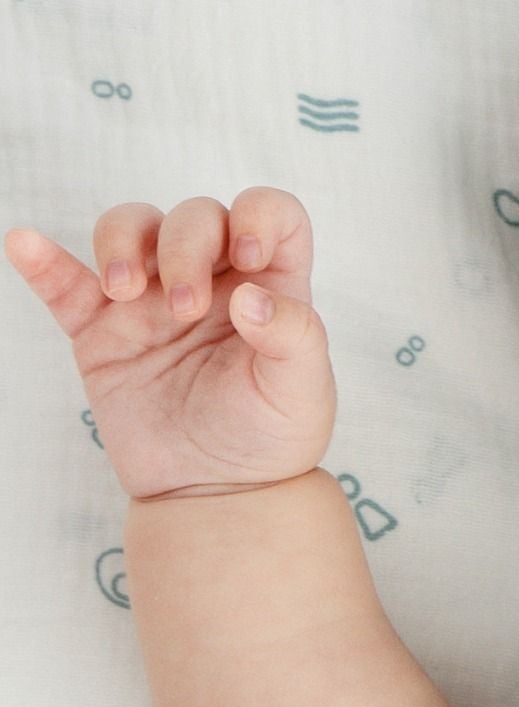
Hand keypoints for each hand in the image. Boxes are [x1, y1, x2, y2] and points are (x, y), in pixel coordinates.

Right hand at [4, 186, 336, 501]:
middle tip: (185, 311)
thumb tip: (249, 295)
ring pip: (131, 228)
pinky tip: (25, 244)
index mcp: (271, 286)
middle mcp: (213, 281)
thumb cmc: (271, 438)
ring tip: (123, 293)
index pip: (271, 214)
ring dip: (122, 243)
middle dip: (184, 248)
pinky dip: (43, 260)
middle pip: (194, 217)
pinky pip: (65, 284)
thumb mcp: (304, 391)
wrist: (216, 492)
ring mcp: (153, 301)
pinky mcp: (102, 330)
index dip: (260, 215)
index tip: (248, 257)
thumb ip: (295, 335)